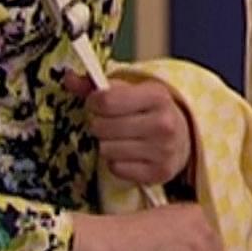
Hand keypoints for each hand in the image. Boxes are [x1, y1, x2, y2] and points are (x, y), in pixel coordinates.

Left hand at [65, 76, 193, 186]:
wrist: (183, 137)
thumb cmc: (148, 110)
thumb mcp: (129, 90)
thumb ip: (96, 84)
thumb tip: (68, 78)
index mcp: (157, 95)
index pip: (106, 101)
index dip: (93, 102)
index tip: (96, 103)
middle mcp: (164, 123)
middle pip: (102, 127)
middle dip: (98, 124)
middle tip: (108, 123)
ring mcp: (163, 150)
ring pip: (106, 150)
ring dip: (106, 144)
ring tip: (119, 138)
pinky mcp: (159, 172)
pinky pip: (116, 169)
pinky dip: (116, 162)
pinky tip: (128, 153)